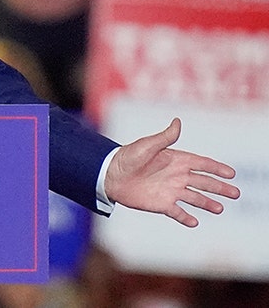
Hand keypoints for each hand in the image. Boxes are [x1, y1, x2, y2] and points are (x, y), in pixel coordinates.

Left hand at [104, 118, 239, 226]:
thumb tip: (177, 122)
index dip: (217, 168)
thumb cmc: (127, 156)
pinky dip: (186, 217)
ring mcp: (170, 190)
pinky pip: (177, 212)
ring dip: (207, 204)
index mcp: (176, 160)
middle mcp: (176, 176)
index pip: (202, 164)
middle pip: (203, 182)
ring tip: (219, 209)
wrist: (109, 175)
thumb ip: (164, 138)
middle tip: (235, 193)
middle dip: (220, 187)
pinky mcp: (161, 203)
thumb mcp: (147, 145)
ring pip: (195, 198)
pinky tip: (194, 222)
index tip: (231, 173)